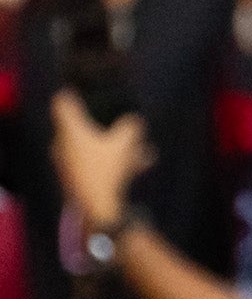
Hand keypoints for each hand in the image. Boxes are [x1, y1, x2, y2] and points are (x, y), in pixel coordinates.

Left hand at [52, 93, 149, 235]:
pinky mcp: (77, 178)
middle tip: (123, 123)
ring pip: (93, 146)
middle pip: (81, 126)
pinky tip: (141, 165)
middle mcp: (63, 144)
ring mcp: (68, 162)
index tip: (82, 89)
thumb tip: (135, 120)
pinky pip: (96, 162)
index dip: (72, 93)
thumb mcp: (125, 144)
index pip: (62, 103)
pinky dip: (114, 160)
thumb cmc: (106, 170)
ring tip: (142, 150)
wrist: (97, 208)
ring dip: (115, 145)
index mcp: (70, 131)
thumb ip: (131, 127)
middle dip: (104, 124)